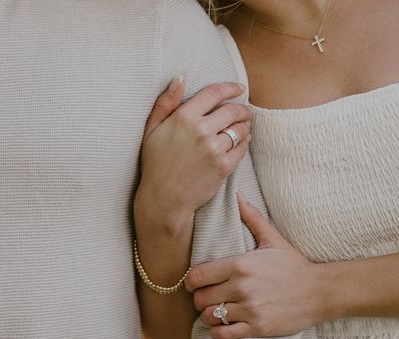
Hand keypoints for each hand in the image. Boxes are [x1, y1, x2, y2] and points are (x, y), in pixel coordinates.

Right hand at [135, 78, 251, 229]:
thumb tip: (180, 78)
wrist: (164, 199)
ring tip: (245, 125)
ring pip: (239, 129)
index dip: (230, 88)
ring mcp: (214, 149)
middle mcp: (201, 130)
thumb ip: (165, 103)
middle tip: (247, 109)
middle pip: (231, 110)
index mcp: (183, 117)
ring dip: (245, 125)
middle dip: (242, 108)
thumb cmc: (155, 165)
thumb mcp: (151, 130)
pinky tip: (244, 140)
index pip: (214, 93)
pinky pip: (241, 148)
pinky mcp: (223, 166)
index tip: (239, 88)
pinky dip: (245, 142)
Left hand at [186, 194, 327, 338]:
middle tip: (207, 299)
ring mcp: (249, 308)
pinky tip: (223, 326)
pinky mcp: (257, 327)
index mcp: (240, 264)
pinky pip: (223, 334)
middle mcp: (242, 287)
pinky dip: (218, 332)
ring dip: (209, 316)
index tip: (195, 284)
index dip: (191, 282)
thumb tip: (236, 195)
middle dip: (200, 300)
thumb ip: (251, 217)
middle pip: (200, 298)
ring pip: (209, 317)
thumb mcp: (273, 240)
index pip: (197, 276)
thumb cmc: (294, 266)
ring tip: (216, 313)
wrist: (321, 291)